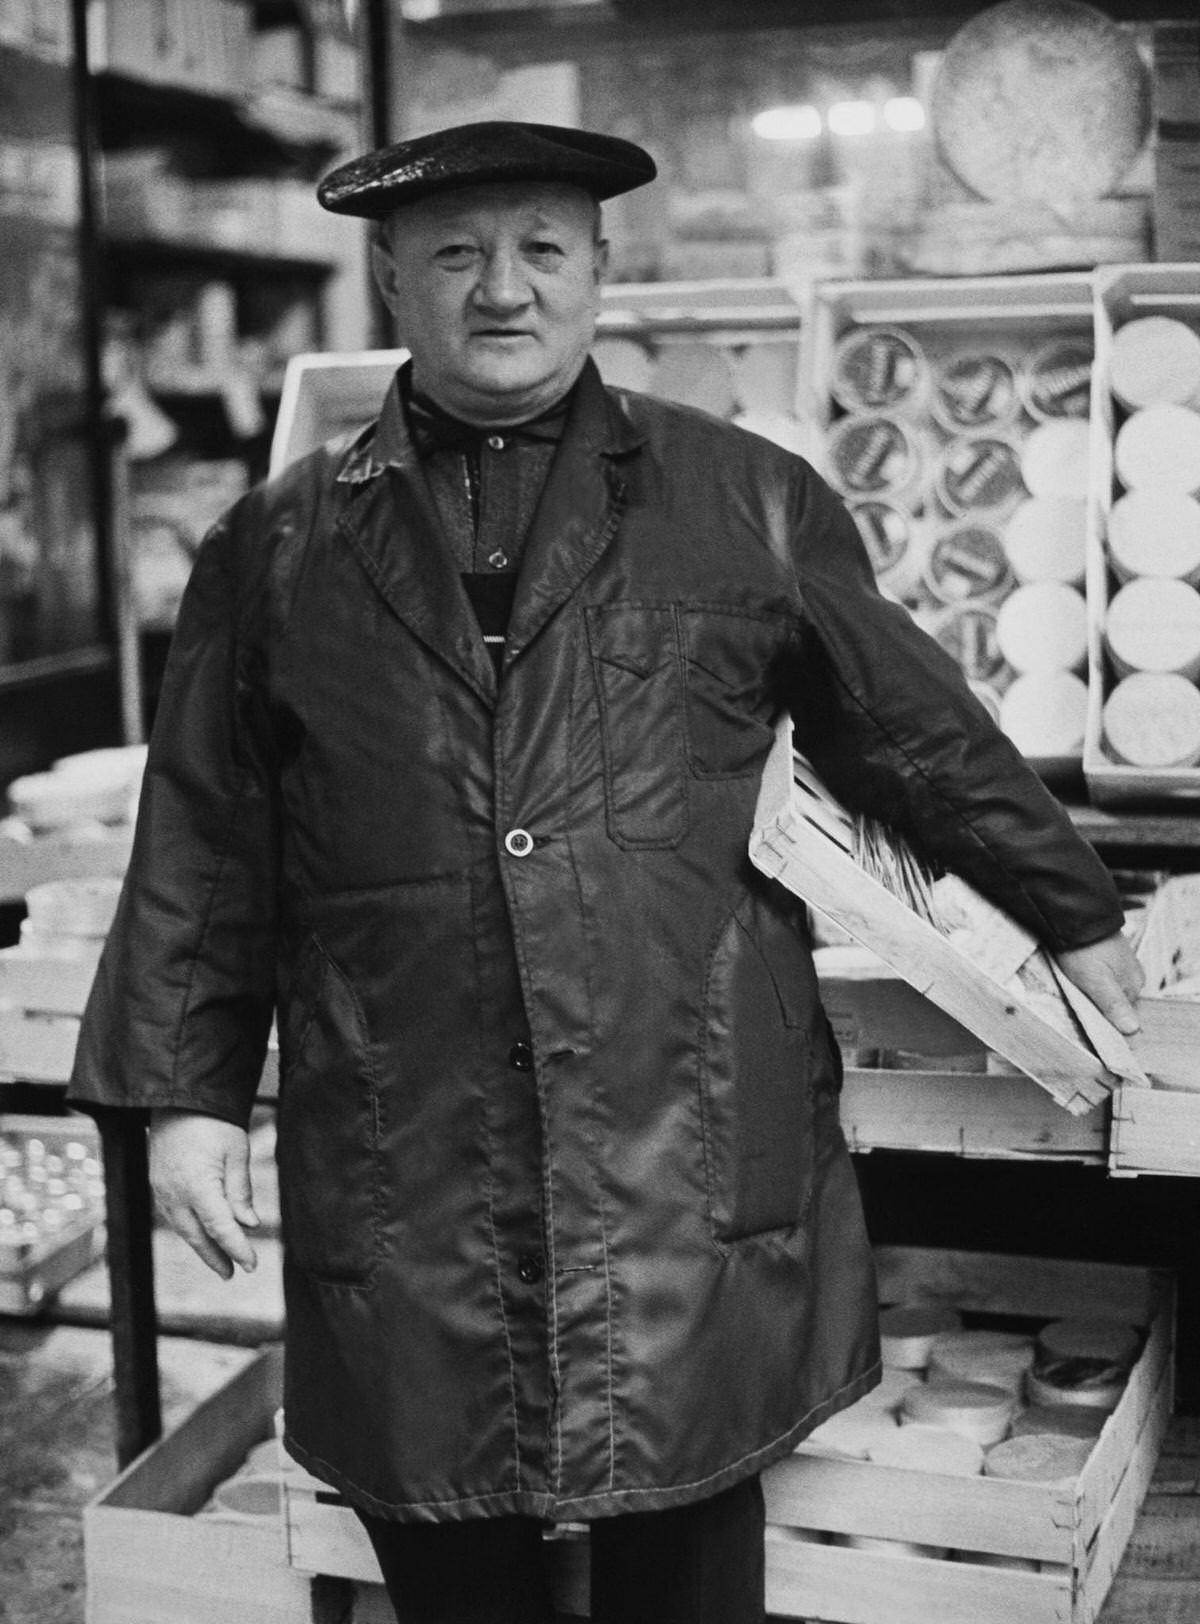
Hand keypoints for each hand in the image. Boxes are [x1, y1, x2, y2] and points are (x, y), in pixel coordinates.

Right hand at [149, 1109, 259, 1278]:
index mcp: (198, 1186)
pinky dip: (189, 1229)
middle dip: (216, 1257)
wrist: (179, 1098)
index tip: (251, 1264)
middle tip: (233, 1273)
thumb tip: (249, 1224)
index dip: (236, 1249)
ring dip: (201, 1246)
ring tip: (219, 1261)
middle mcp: (175, 1194)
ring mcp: (161, 1190)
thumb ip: (240, 1191)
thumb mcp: (237, 1152)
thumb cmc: (214, 1122)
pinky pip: (173, 1215)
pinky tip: (201, 1234)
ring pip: (183, 1229)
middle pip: (197, 1236)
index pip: (221, 1228)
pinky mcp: (156, 1183)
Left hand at [1054, 929, 1144, 1036]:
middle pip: (1114, 1005)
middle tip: (1075, 1009)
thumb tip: (1133, 1030)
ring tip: (1072, 992)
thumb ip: (1113, 1004)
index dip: (1106, 1025)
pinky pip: (1099, 978)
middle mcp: (1132, 976)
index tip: (1087, 1028)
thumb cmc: (1083, 949)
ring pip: (1106, 991)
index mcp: (1133, 985)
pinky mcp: (1107, 957)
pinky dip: (1088, 982)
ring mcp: (1120, 965)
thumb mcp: (1095, 980)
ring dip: (1091, 996)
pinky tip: (1075, 979)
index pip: (1123, 1018)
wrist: (1074, 916)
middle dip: (1097, 1009)